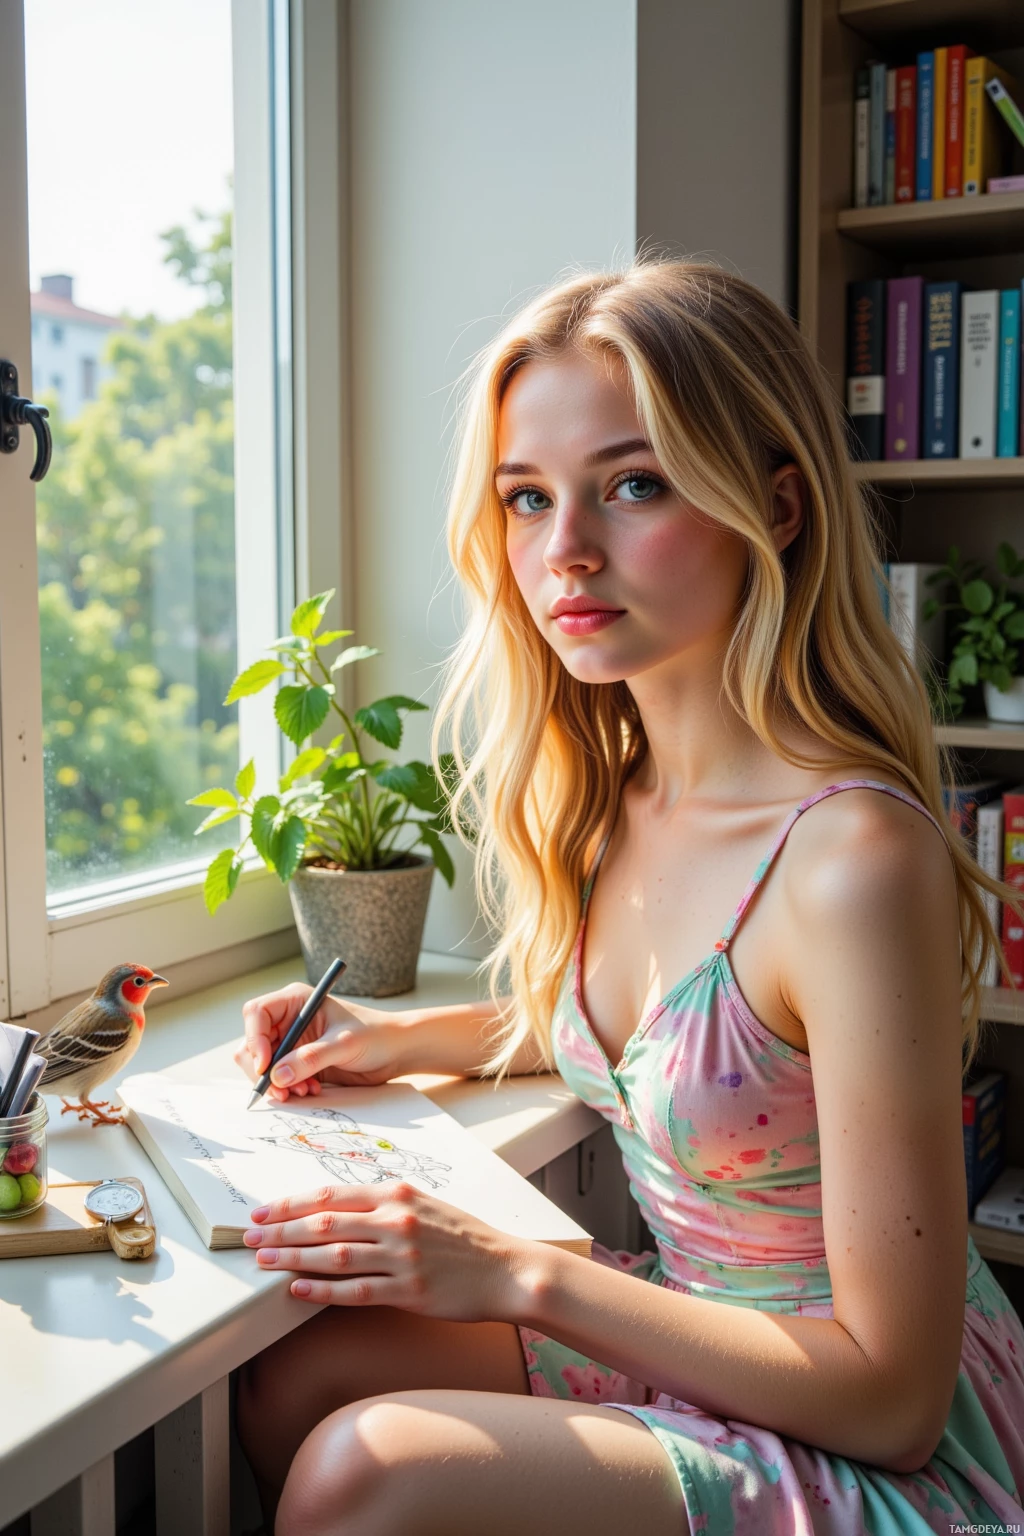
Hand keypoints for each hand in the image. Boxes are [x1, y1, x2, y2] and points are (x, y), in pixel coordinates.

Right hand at [235, 983, 410, 1101]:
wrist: (395, 1051)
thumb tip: (277, 1075)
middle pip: (252, 1042)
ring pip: (262, 1065)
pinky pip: (278, 1078)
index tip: (265, 1065)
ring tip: (303, 1092)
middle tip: (281, 1090)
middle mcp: (289, 1020)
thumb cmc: (375, 1034)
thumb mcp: (344, 1044)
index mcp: (296, 1001)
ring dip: (276, 1083)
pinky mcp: (298, 1062)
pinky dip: (287, 1089)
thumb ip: (311, 1058)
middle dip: (263, 1069)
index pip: (257, 1014)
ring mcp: (292, 1042)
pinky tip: (310, 1090)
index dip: (255, 1039)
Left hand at [242, 1179, 522, 1320]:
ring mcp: (402, 1256)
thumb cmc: (465, 1237)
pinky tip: (298, 1289)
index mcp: (397, 1194)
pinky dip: (323, 1290)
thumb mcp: (425, 1204)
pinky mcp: (409, 1291)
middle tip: (249, 1236)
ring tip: (263, 1260)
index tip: (262, 1210)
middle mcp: (396, 1220)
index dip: (291, 1203)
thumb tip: (335, 1211)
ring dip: (292, 1257)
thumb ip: (383, 1204)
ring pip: (333, 1256)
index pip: (331, 1195)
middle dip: (280, 1229)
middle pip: (324, 1223)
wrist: (506, 1268)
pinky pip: (356, 1291)